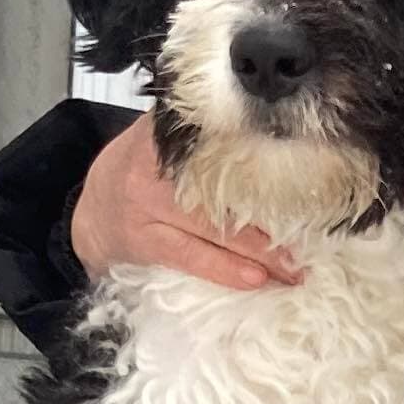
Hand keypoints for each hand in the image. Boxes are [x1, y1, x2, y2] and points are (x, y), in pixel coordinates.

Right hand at [69, 115, 299, 289]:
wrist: (91, 210)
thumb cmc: (142, 171)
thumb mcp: (165, 137)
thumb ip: (204, 130)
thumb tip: (269, 124)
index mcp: (169, 134)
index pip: (221, 142)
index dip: (263, 159)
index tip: (305, 173)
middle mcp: (156, 165)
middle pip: (224, 191)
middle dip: (272, 217)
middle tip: (311, 239)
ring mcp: (147, 205)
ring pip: (213, 229)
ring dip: (259, 252)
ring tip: (294, 269)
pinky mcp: (144, 241)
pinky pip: (191, 257)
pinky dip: (226, 270)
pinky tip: (255, 279)